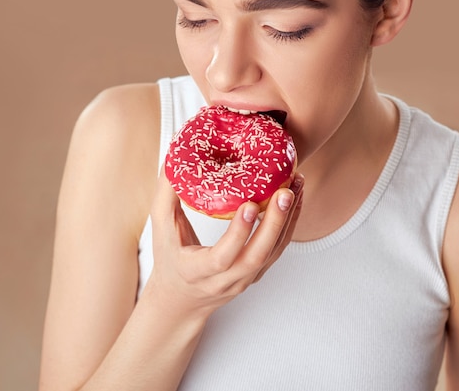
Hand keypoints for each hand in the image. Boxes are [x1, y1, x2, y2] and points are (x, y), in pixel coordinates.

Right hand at [148, 171, 303, 315]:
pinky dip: (290, 223)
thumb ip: (167, 195)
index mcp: (196, 271)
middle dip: (275, 223)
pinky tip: (296, 198)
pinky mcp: (258, 273)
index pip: (221, 258)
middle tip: (285, 192)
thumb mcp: (162, 231)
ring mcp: (245, 279)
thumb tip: (174, 157)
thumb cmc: (170, 261)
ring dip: (288, 218)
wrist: (182, 299)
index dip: (238, 233)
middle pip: (257, 256)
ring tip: (296, 186)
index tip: (250, 205)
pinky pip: (279, 249)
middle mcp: (225, 280)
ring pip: (274, 252)